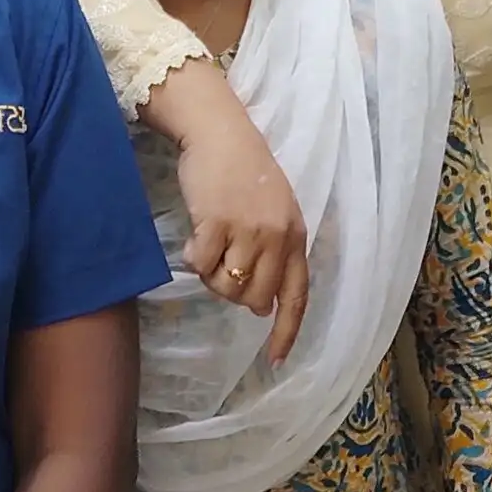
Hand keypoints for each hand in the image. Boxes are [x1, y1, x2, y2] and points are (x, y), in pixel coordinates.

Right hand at [172, 82, 311, 363]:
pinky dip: (193, 259)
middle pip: (254, 298)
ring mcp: (248, 230)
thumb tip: (261, 306)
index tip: (274, 360)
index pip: (297, 295)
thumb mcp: (275, 211)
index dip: (286, 331)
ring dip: (212, 276)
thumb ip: (274, 254)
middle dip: (234, 293)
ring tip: (209, 247)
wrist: (219, 132)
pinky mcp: (217, 223)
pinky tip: (194, 239)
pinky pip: (201, 266)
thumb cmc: (244, 171)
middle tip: (221, 265)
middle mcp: (277, 236)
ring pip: (227, 287)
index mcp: (295, 235)